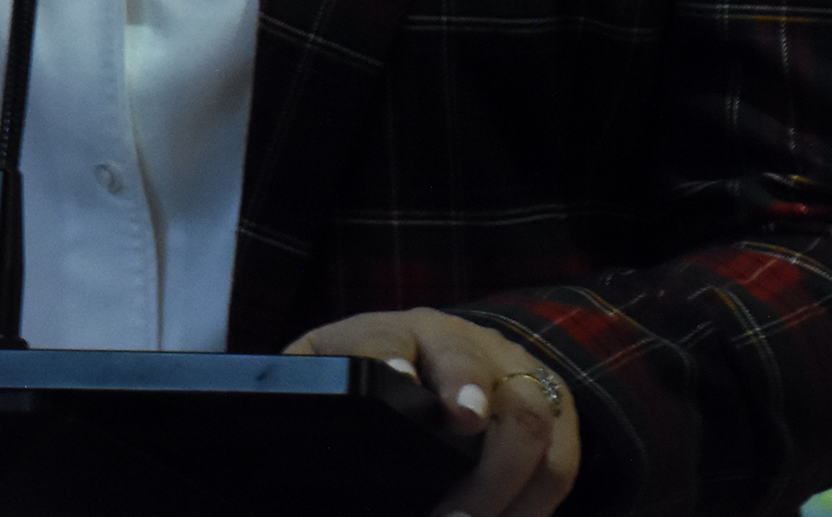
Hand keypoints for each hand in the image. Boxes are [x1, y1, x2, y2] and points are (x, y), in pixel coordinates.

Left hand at [286, 307, 579, 516]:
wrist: (449, 350)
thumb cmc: (377, 377)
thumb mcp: (334, 372)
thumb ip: (309, 392)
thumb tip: (270, 432)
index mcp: (396, 332)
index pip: (387, 338)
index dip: (391, 359)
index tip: (395, 383)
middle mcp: (462, 342)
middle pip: (477, 372)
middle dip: (472, 430)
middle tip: (453, 509)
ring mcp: (515, 372)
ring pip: (531, 420)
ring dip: (504, 486)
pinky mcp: (555, 409)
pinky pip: (561, 462)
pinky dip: (533, 506)